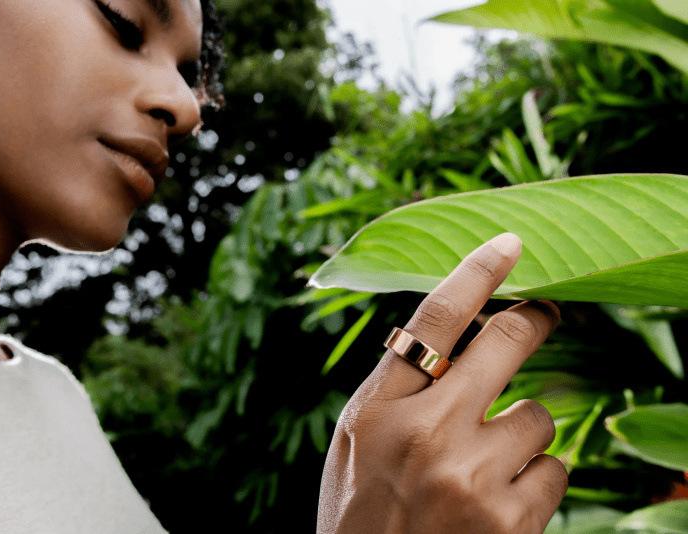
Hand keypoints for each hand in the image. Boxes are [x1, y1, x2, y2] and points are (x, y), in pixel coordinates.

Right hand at [317, 233, 567, 533]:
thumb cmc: (362, 513)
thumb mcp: (354, 443)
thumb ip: (395, 387)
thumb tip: (456, 330)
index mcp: (376, 409)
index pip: (434, 318)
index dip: (477, 271)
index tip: (511, 243)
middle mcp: (425, 433)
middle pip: (507, 341)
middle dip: (537, 319)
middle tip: (547, 313)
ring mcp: (472, 476)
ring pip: (540, 414)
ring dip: (524, 430)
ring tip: (486, 468)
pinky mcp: (513, 520)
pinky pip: (555, 467)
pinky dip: (537, 478)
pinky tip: (500, 503)